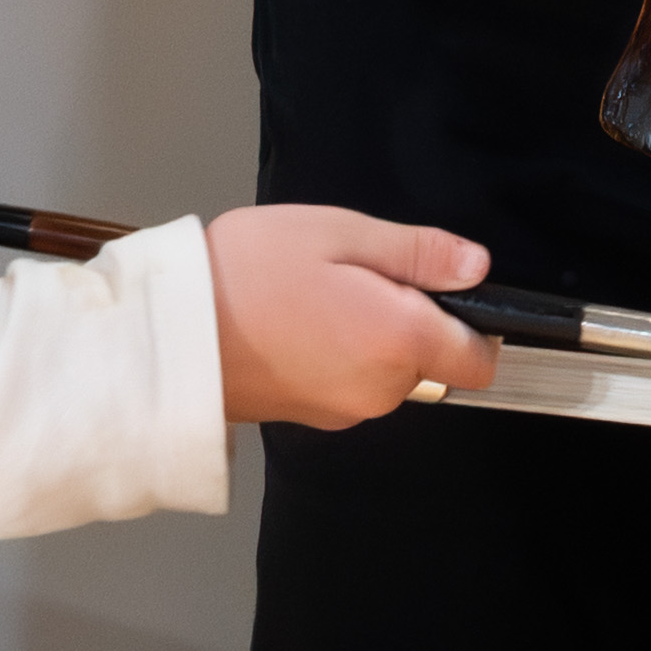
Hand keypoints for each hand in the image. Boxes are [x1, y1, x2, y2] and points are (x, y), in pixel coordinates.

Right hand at [205, 208, 494, 427]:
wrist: (170, 336)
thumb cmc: (246, 274)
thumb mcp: (338, 232)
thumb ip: (418, 251)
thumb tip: (474, 266)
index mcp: (401, 340)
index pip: (480, 359)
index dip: (473, 322)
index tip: (439, 288)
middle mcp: (383, 390)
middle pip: (434, 363)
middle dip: (410, 320)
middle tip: (353, 275)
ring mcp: (346, 410)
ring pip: (390, 373)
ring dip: (371, 337)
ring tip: (316, 295)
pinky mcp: (314, 418)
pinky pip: (352, 385)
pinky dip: (339, 356)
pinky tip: (297, 323)